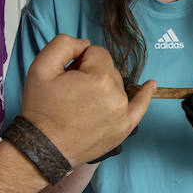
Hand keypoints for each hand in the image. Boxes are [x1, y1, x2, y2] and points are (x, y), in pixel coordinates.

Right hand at [19, 35, 153, 166]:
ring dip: (102, 87)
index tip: (67, 75)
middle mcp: (116, 95)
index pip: (96, 52)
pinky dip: (145, 95)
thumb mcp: (41, 68)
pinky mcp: (124, 127)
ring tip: (81, 103)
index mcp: (99, 78)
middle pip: (107, 68)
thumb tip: (84, 44)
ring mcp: (123, 113)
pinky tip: (151, 84)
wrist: (44, 148)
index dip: (79, 60)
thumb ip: (64, 44)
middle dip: (90, 73)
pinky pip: (140, 106)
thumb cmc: (41, 109)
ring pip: (116, 84)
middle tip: (70, 92)